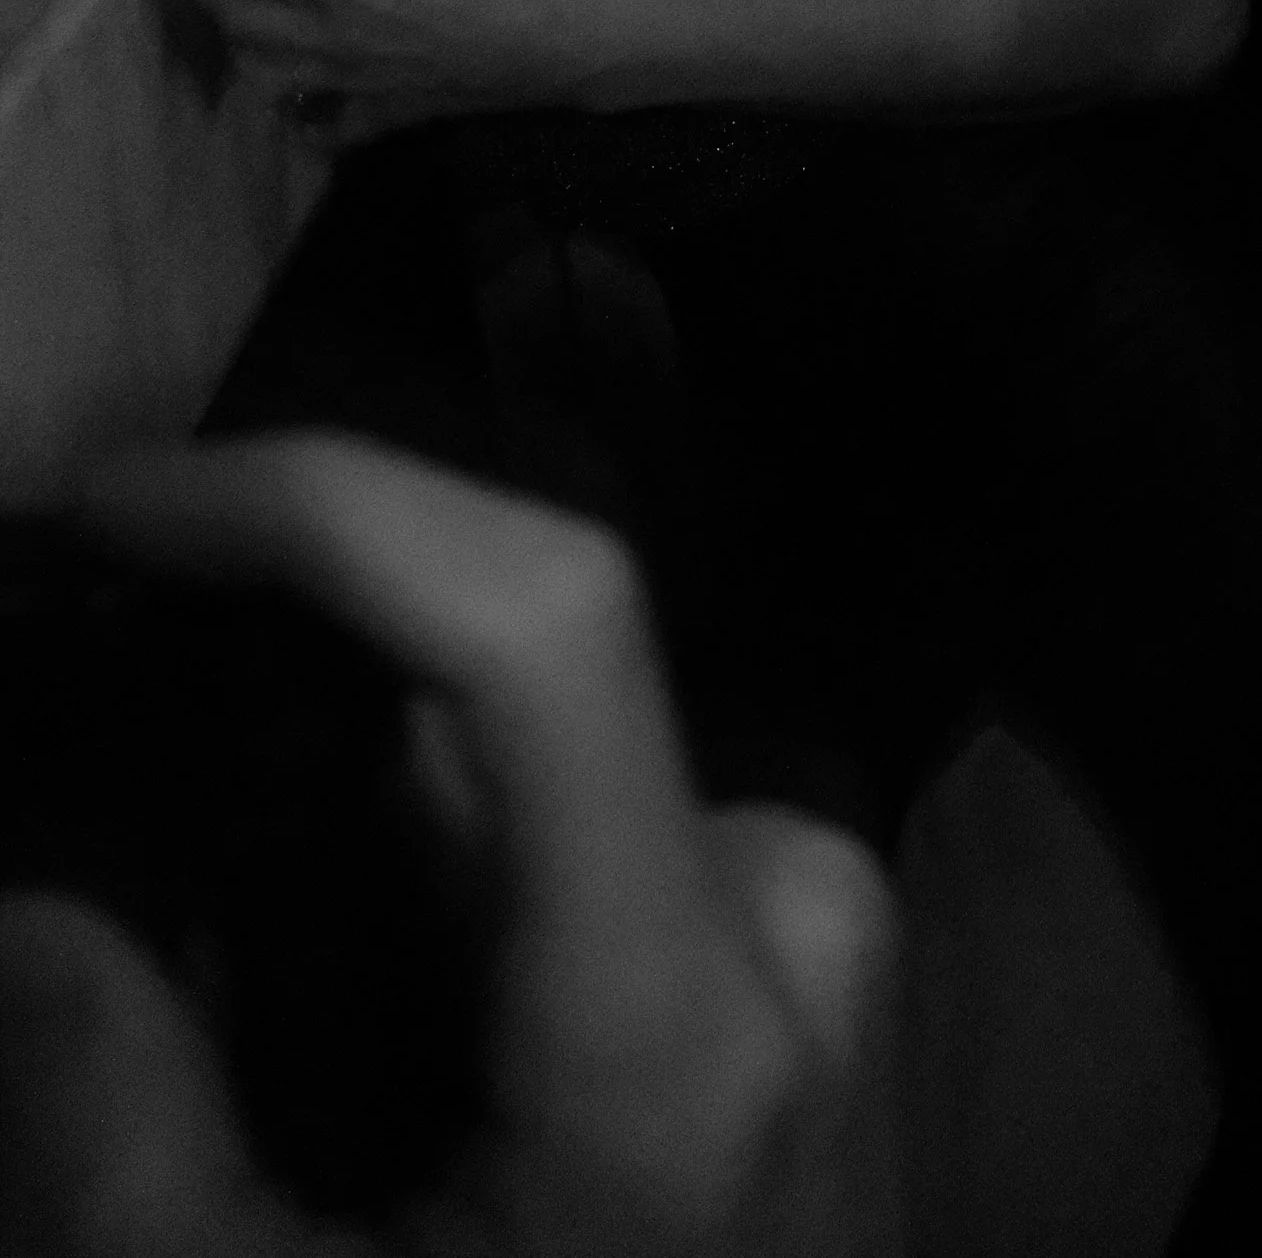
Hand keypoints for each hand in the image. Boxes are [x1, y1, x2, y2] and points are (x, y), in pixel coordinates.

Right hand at [0, 433, 902, 1256]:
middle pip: (508, 685)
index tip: (116, 509)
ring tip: (198, 902)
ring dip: (357, 781)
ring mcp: (824, 936)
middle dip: (287, 663)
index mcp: (679, 1024)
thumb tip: (27, 896)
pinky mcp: (811, 962)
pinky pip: (593, 831)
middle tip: (94, 690)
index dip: (325, 499)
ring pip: (536, 759)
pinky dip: (441, 851)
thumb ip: (112, 1119)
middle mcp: (793, 926)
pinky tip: (335, 967)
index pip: (546, 618)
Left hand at [171, 0, 595, 118]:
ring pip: (263, 75)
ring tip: (241, 23)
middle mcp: (329, 36)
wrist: (556, 39)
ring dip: (240, 47)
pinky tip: (295, 104)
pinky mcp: (381, 115)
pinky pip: (321, 126)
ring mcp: (351, 82)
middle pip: (238, 19)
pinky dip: (297, 116)